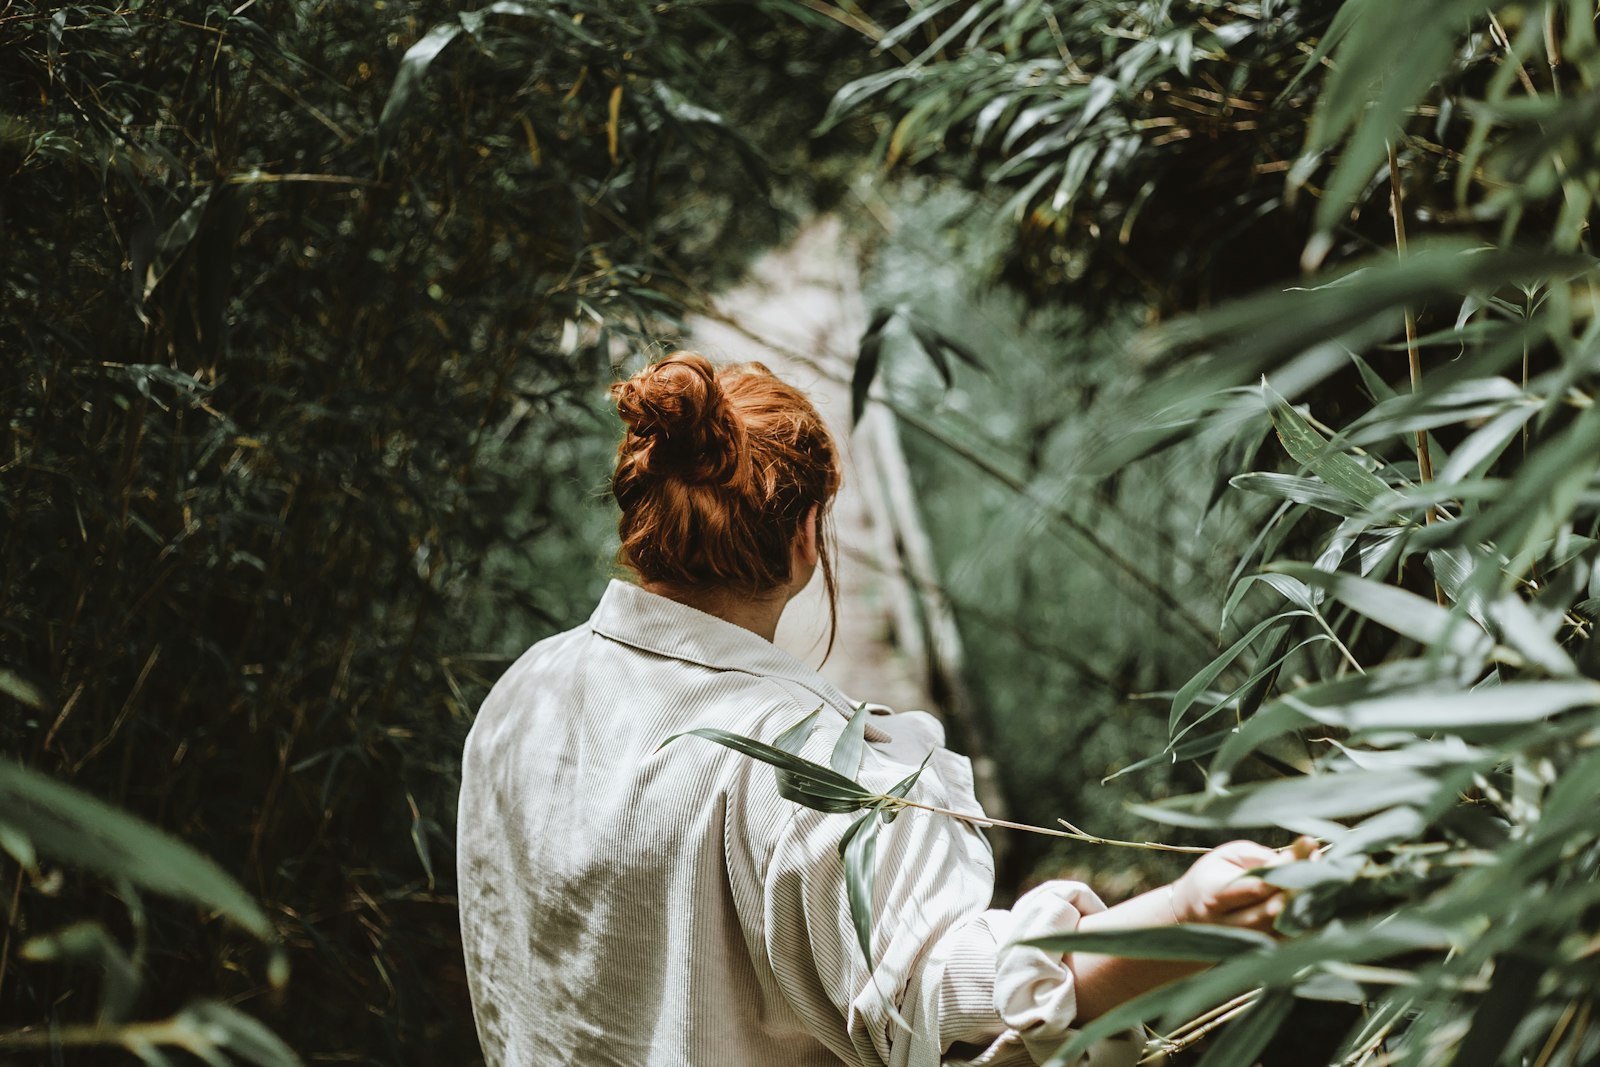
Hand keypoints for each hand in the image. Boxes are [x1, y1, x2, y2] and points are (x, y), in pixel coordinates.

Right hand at [1169, 837, 1316, 931]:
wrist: (1188, 918)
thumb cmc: (1209, 878)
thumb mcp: (1223, 856)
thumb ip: (1257, 857)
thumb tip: (1293, 860)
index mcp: (1215, 897)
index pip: (1258, 885)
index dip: (1286, 866)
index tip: (1308, 843)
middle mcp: (1229, 925)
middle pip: (1274, 910)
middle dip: (1301, 885)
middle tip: (1323, 861)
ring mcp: (1246, 943)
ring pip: (1285, 928)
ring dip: (1309, 903)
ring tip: (1327, 877)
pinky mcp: (1261, 951)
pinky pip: (1290, 939)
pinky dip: (1308, 920)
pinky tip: (1322, 900)